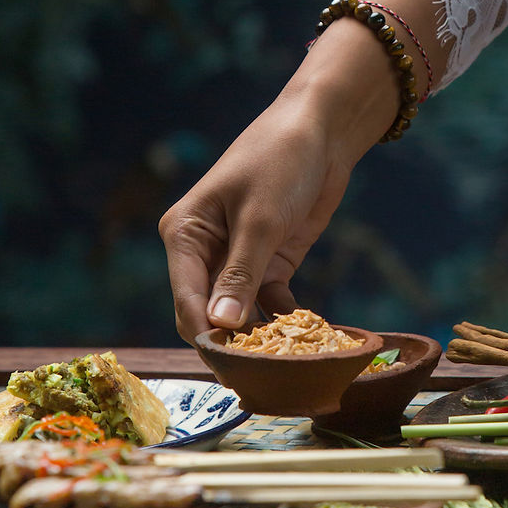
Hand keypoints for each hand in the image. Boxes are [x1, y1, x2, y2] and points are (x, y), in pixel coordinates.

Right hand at [160, 0, 446, 341]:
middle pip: (211, 313)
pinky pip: (271, 304)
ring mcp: (238, 259)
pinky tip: (308, 344)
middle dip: (233, 343)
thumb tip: (219, 325)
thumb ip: (241, 273)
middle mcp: (204, 252)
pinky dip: (285, 321)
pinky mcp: (270, 262)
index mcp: (184, 234)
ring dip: (261, 338)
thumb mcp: (260, 217)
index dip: (207, 336)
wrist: (322, 129)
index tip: (232, 368)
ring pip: (241, 314)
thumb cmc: (280, 159)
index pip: (187, 300)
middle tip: (263, 378)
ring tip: (285, 370)